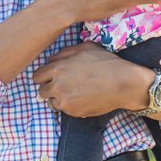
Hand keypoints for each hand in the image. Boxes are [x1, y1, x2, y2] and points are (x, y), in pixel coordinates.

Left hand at [32, 43, 151, 116]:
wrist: (123, 83)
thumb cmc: (105, 62)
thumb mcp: (84, 48)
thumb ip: (63, 53)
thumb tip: (50, 60)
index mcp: (57, 68)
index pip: (36, 76)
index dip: (44, 76)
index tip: (50, 76)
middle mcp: (58, 86)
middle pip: (41, 91)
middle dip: (49, 87)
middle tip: (62, 85)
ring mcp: (65, 101)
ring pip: (52, 102)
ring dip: (59, 98)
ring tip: (74, 92)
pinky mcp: (74, 112)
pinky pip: (65, 110)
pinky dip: (70, 106)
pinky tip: (82, 98)